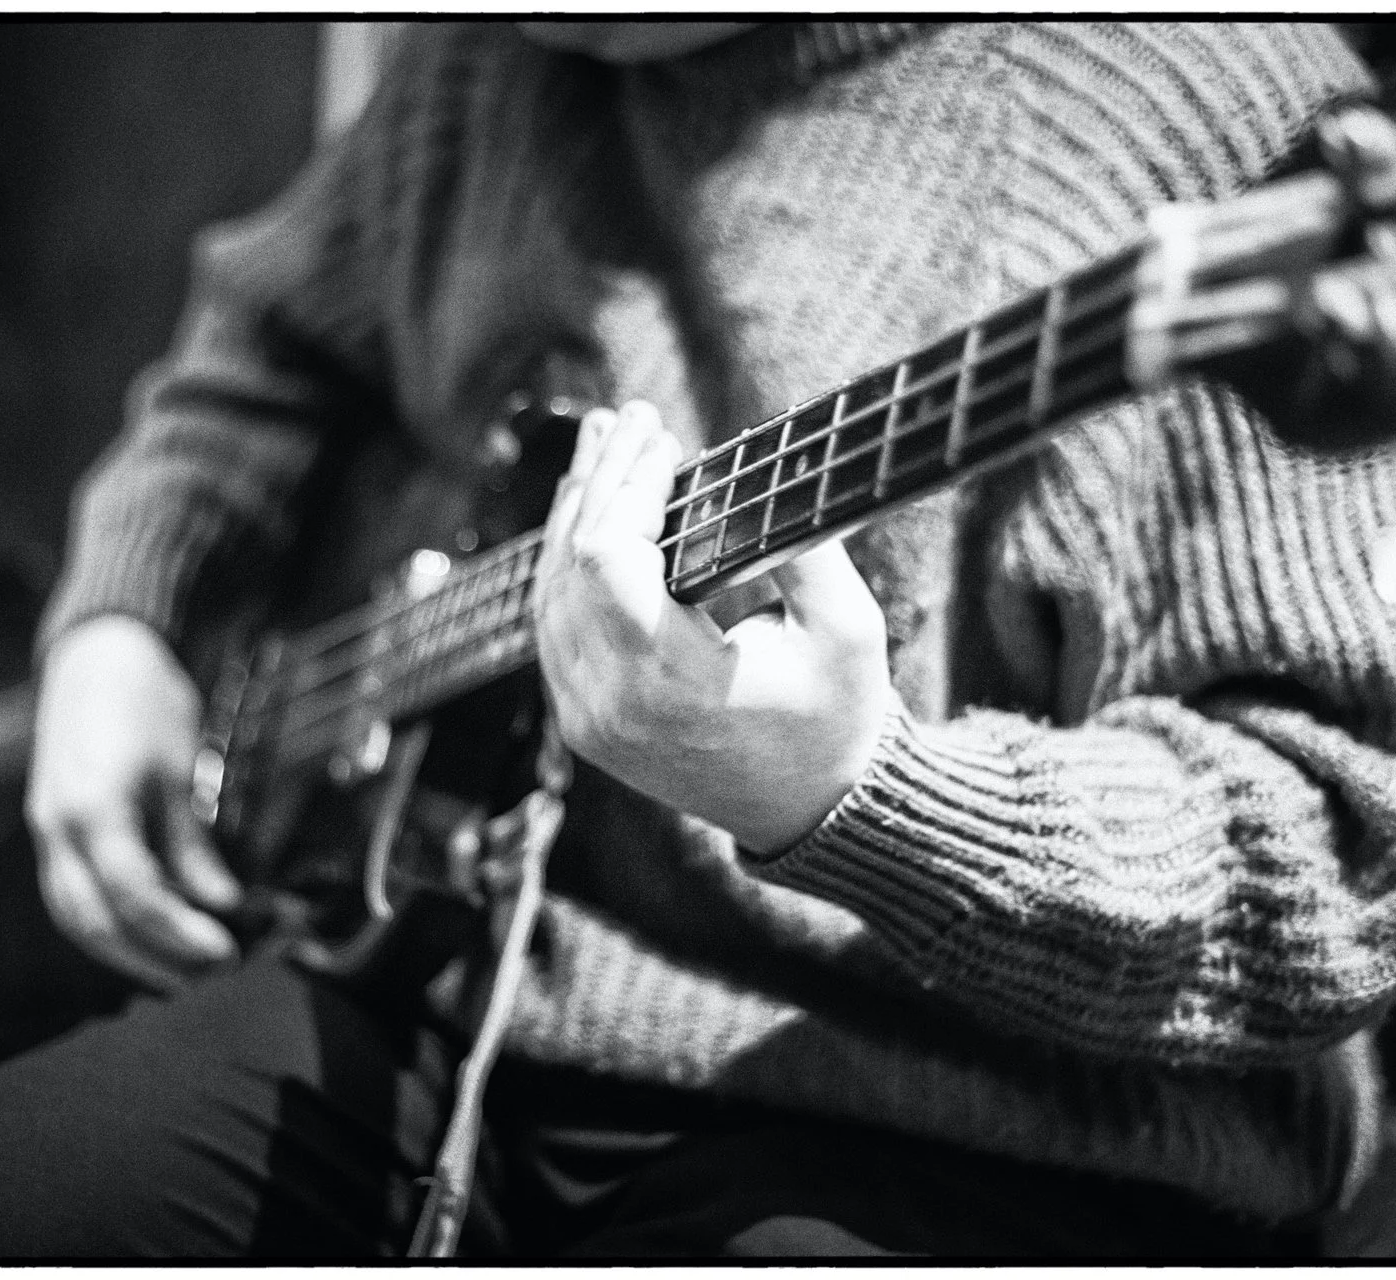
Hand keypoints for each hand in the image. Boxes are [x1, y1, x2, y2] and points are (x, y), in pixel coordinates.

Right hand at [25, 615, 241, 989]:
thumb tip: (223, 903)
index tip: (225, 950)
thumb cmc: (144, 699)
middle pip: (97, 921)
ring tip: (181, 973)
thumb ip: (193, 845)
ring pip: (75, 918)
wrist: (95, 655)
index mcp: (93, 809)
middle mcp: (58, 829)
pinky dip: (105, 927)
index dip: (180, 932)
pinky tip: (145, 940)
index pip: (134, 894)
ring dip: (126, 954)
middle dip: (154, 957)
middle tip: (211, 973)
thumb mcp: (179, 770)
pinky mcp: (50, 832)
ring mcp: (47, 832)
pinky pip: (70, 896)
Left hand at [532, 400, 899, 852]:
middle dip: (601, 480)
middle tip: (632, 419)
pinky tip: (589, 510)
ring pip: (549, 591)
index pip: (607, 561)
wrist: (811, 810)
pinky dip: (567, 562)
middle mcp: (610, 705)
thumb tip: (756, 462)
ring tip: (604, 446)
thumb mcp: (847, 629)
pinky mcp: (581, 719)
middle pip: (571, 565)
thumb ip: (802, 545)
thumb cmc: (836, 717)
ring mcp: (585, 717)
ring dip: (575, 512)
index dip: (626, 487)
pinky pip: (553, 624)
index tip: (665, 442)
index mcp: (672, 684)